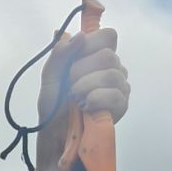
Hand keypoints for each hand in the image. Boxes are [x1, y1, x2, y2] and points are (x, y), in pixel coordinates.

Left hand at [37, 27, 129, 159]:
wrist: (55, 135)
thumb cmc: (54, 106)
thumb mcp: (50, 76)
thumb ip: (60, 53)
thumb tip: (80, 35)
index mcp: (97, 56)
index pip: (108, 36)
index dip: (90, 45)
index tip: (72, 61)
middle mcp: (113, 68)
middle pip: (108, 55)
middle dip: (81, 71)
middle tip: (69, 87)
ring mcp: (120, 87)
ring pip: (112, 74)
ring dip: (86, 86)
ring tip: (75, 99)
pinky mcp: (122, 106)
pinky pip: (116, 95)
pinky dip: (96, 99)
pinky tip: (85, 107)